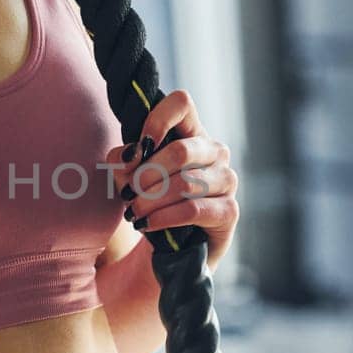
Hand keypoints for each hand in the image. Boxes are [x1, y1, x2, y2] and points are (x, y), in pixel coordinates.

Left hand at [106, 90, 239, 271]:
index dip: (157, 120)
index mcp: (191, 133)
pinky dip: (164, 217)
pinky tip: (147, 224)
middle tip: (129, 194)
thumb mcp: (128, 177)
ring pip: (186, 183)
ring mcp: (226, 180)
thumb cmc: (150, 203)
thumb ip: (123, 160)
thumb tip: (131, 155)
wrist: (168, 249)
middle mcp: (214, 152)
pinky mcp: (228, 211)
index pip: (181, 103)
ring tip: (134, 213)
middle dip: (147, 175)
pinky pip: (193, 209)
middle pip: (181, 151)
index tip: (139, 147)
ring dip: (151, 200)